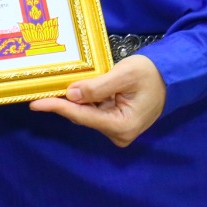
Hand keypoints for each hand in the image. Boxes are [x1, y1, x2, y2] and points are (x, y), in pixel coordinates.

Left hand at [29, 53, 165, 147]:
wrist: (170, 76)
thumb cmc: (150, 73)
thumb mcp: (124, 75)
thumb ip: (98, 86)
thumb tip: (72, 94)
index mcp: (123, 125)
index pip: (83, 116)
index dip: (58, 107)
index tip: (36, 103)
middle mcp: (119, 133)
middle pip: (82, 116)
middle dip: (63, 102)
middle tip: (42, 88)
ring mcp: (118, 130)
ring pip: (86, 114)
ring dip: (74, 100)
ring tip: (57, 85)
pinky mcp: (116, 123)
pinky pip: (94, 111)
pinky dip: (84, 100)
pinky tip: (74, 89)